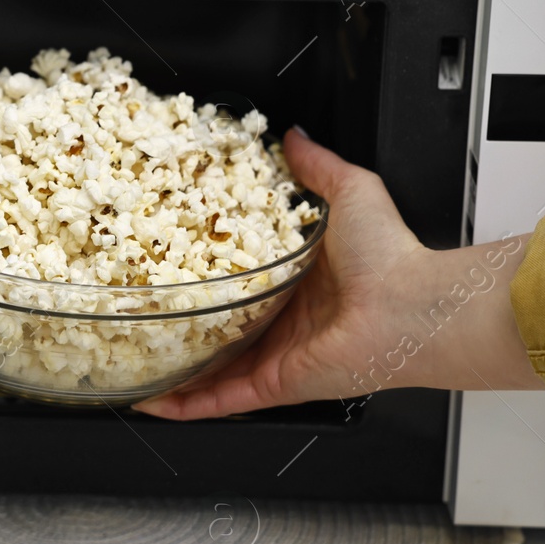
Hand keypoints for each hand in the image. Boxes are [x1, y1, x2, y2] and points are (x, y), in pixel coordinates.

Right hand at [133, 128, 541, 420]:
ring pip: (213, 369)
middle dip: (182, 324)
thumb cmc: (390, 256)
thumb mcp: (350, 191)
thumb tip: (295, 137)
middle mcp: (287, 322)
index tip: (174, 259)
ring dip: (174, 370)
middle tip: (142, 313)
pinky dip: (187, 406)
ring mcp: (279, 356)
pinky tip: (154, 403)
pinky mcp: (276, 383)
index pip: (242, 280)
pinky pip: (223, 400)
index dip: (207, 273)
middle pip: (222, 328)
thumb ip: (317, 166)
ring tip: (135, 362)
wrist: (409, 307)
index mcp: (301, 280)